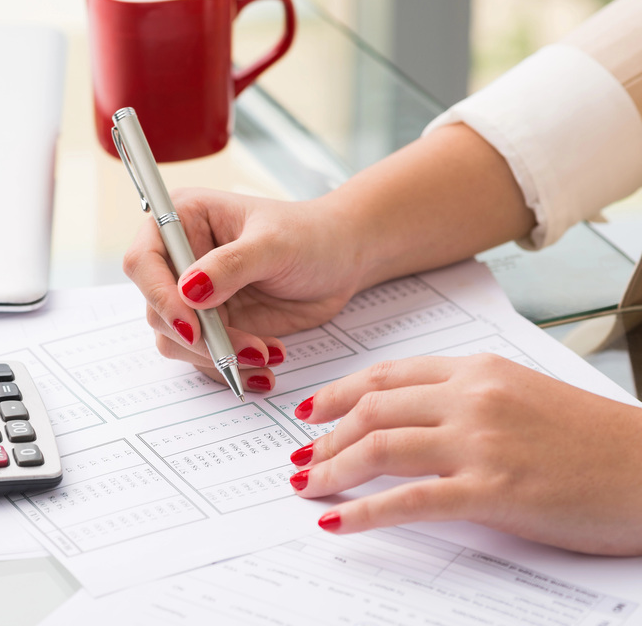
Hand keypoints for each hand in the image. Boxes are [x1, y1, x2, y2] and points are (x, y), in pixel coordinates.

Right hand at [122, 188, 363, 391]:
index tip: (192, 326)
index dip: (159, 295)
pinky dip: (232, 369)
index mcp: (182, 220)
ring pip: (176, 341)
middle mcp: (179, 259)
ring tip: (267, 354)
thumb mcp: (275, 244)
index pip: (143, 260)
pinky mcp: (213, 326)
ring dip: (219, 357)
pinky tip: (265, 367)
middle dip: (200, 338)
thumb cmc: (310, 236)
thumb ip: (231, 264)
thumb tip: (188, 291)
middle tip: (248, 350)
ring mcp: (194, 296)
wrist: (341, 261)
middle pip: (157, 309)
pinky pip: (204, 358)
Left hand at [291, 353, 641, 554]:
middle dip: (326, 437)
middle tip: (300, 458)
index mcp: (478, 370)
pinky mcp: (492, 490)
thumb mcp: (523, 395)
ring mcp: (480, 443)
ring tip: (307, 486)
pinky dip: (364, 512)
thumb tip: (411, 419)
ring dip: (333, 469)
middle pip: (373, 410)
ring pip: (380, 448)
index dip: (338, 394)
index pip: (387, 376)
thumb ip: (466, 398)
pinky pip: (409, 500)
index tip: (309, 411)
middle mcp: (472, 398)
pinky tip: (338, 522)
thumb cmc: (593, 440)